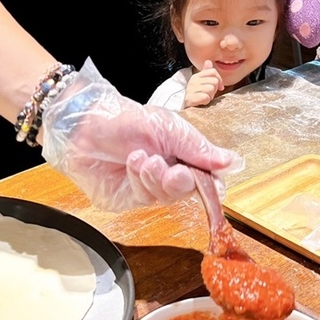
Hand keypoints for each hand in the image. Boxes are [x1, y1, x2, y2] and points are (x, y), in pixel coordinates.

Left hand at [41, 60, 243, 211]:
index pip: (204, 178)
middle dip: (181, 182)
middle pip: (186, 191)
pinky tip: (134, 161)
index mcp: (180, 156)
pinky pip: (142, 198)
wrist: (85, 123)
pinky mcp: (125, 199)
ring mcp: (145, 188)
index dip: (211, 185)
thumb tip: (234, 163)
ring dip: (158, 178)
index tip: (215, 186)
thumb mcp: (170, 129)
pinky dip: (141, 179)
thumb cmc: (126, 120)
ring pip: (165, 196)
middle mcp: (165, 174)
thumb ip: (200, 149)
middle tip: (176, 172)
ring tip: (145, 158)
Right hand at [184, 62, 225, 108]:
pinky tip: (202, 102)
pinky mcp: (190, 99)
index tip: (220, 87)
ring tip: (205, 98)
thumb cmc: (196, 96)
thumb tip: (208, 61)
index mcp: (197, 76)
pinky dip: (206, 101)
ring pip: (211, 89)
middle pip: (214, 81)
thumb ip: (206, 73)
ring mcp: (191, 90)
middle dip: (214, 90)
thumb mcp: (201, 83)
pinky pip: (205, 97)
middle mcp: (193, 81)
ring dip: (210, 96)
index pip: (212, 71)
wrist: (184, 107)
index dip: (219, 79)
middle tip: (209, 94)